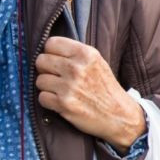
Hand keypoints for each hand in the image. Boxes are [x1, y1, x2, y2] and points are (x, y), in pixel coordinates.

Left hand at [35, 36, 144, 150]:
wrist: (119, 116)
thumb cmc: (106, 88)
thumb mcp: (97, 62)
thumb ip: (75, 54)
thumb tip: (48, 50)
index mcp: (85, 53)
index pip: (51, 43)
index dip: (50, 53)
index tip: (55, 61)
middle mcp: (77, 68)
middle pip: (41, 61)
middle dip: (45, 70)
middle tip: (56, 77)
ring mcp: (69, 86)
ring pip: (39, 80)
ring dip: (47, 87)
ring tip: (60, 91)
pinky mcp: (64, 104)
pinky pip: (41, 97)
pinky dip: (48, 101)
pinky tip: (60, 102)